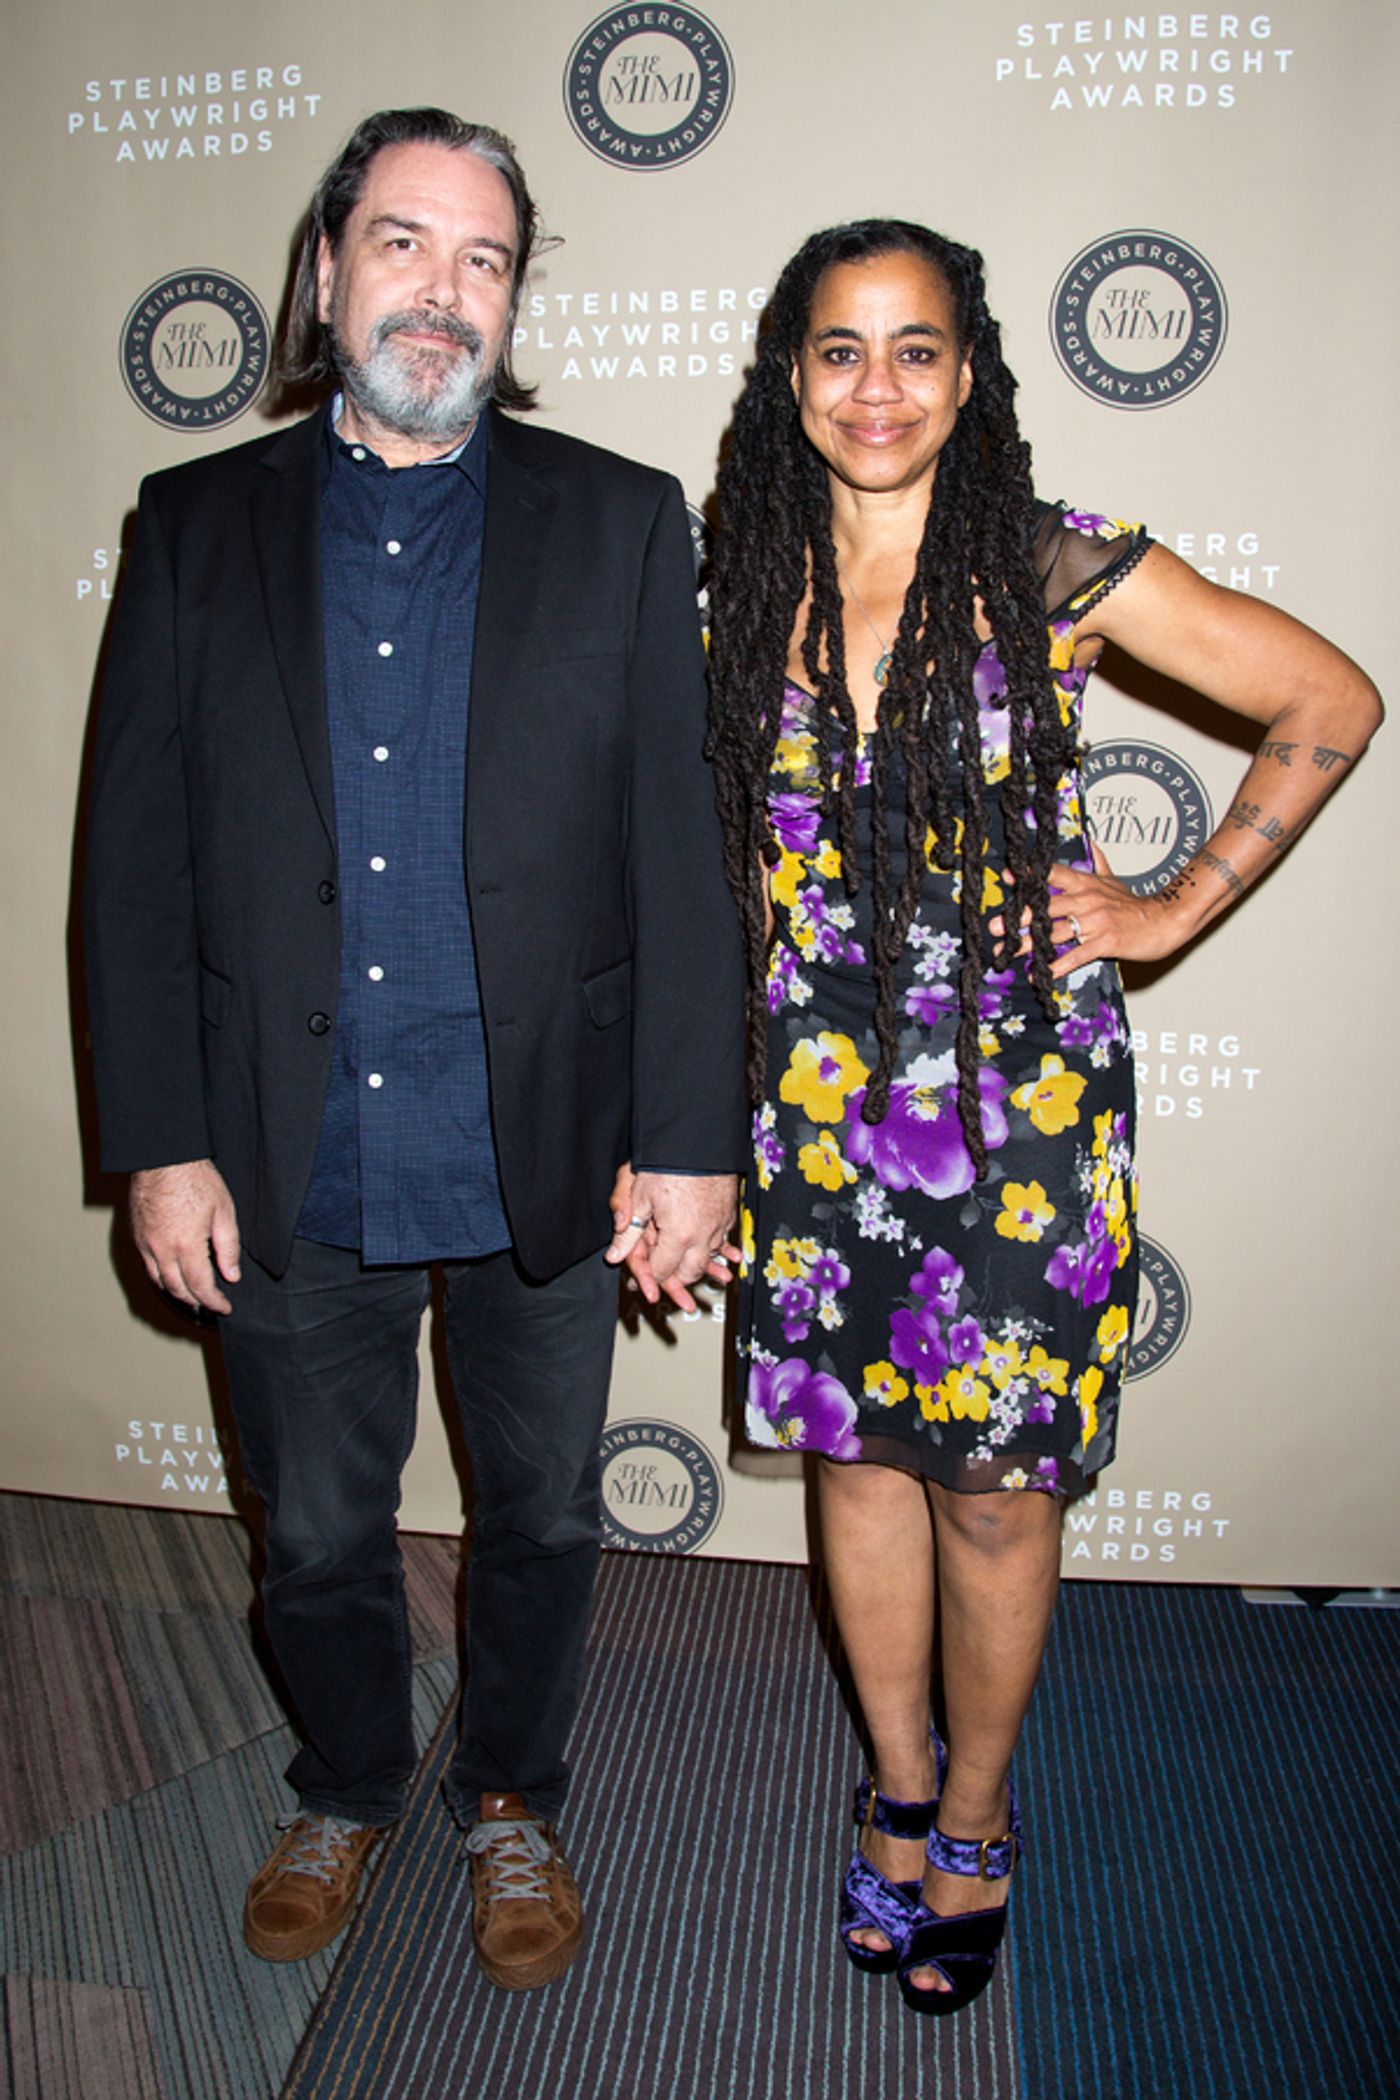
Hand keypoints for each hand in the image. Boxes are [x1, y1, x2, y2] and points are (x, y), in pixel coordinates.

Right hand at [129, 1159, 240, 1314]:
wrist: (163, 1158)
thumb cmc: (195, 1179)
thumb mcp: (224, 1212)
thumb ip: (228, 1247)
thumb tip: (231, 1274)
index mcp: (187, 1246)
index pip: (201, 1287)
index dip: (214, 1301)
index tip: (224, 1307)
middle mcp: (162, 1250)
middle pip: (178, 1289)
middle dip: (196, 1302)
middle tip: (209, 1306)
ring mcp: (146, 1244)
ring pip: (159, 1282)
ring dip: (176, 1294)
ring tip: (191, 1298)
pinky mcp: (136, 1236)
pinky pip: (147, 1267)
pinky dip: (161, 1278)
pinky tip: (171, 1276)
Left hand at [605, 1166, 739, 1312]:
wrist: (699, 1139)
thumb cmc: (669, 1162)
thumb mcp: (639, 1196)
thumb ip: (628, 1231)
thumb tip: (615, 1254)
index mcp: (679, 1235)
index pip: (662, 1270)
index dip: (647, 1278)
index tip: (638, 1281)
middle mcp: (703, 1235)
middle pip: (691, 1272)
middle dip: (676, 1279)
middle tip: (662, 1279)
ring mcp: (719, 1225)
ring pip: (709, 1257)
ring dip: (697, 1264)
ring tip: (686, 1266)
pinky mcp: (730, 1213)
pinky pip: (722, 1238)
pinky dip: (714, 1245)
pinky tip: (709, 1245)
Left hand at [991, 843, 1190, 979]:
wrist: (1165, 920)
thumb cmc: (1136, 904)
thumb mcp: (1114, 879)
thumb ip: (1098, 862)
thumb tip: (1090, 841)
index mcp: (1087, 883)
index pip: (1053, 875)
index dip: (1030, 875)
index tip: (1008, 876)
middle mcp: (1087, 900)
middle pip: (1046, 906)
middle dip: (1018, 917)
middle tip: (996, 926)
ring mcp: (1095, 922)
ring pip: (1054, 932)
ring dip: (1028, 944)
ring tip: (1007, 952)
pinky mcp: (1104, 942)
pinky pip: (1075, 955)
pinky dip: (1057, 965)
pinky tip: (1040, 973)